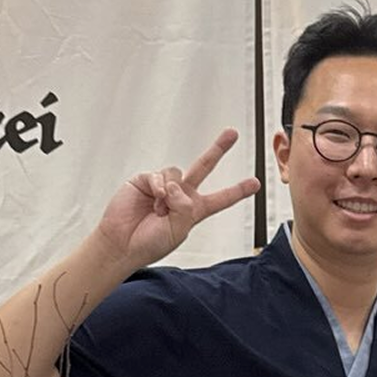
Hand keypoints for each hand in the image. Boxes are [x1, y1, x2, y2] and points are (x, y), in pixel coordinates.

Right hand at [97, 129, 259, 268]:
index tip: (254, 183)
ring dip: (171, 192)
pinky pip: (160, 175)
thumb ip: (185, 207)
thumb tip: (176, 185)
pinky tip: (153, 198)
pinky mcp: (146, 181)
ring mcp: (164, 186)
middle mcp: (181, 195)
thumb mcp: (179, 230)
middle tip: (232, 133)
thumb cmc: (150, 243)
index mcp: (193, 211)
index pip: (220, 199)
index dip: (237, 191)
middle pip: (204, 167)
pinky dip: (158, 186)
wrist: (122, 243)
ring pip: (178, 172)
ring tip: (159, 209)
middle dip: (218, 149)